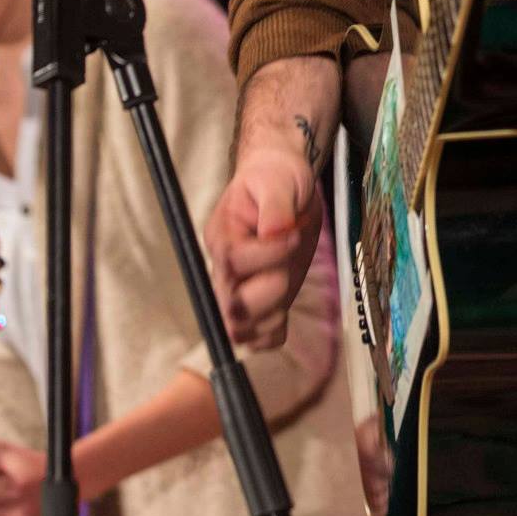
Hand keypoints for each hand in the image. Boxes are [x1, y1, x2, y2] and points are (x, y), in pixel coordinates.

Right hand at [205, 145, 323, 349]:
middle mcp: (224, 268)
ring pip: (241, 329)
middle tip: (290, 265)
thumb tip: (275, 233)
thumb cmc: (276, 178)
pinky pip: (257, 337)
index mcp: (223, 236)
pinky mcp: (259, 302)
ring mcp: (240, 289)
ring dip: (272, 314)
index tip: (293, 235)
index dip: (269, 255)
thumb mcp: (280, 180)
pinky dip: (272, 332)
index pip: (234, 261)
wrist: (282, 184)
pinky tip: (285, 306)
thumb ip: (276, 206)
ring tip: (287, 282)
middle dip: (270, 291)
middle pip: (230, 307)